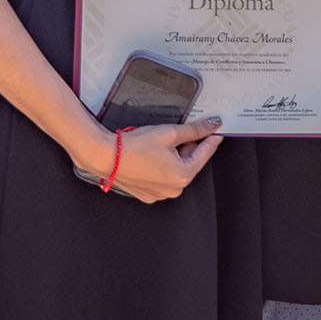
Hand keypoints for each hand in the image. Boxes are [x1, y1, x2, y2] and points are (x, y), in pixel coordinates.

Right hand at [79, 116, 223, 202]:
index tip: (217, 130)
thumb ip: (194, 130)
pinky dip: (162, 166)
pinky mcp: (147, 194)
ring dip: (175, 156)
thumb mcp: (169, 133)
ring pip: (176, 169)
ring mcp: (159, 194)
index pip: (205, 153)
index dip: (211, 138)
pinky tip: (152, 154)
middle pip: (190, 161)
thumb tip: (212, 125)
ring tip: (161, 143)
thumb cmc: (133, 147)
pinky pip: (162, 178)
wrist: (103, 157)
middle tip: (180, 132)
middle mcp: (173, 190)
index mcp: (182, 176)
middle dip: (188, 146)